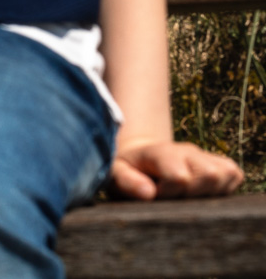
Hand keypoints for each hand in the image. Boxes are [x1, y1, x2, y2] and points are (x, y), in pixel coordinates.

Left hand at [108, 139, 243, 198]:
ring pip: (225, 175)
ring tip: (187, 195)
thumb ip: (128, 182)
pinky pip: (234, 174)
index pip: (180, 176)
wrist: (141, 157)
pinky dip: (224, 188)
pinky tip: (203, 192)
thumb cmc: (126, 168)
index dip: (169, 193)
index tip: (156, 196)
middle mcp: (186, 151)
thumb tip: (149, 193)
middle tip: (174, 197)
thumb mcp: (115, 173)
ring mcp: (204, 156)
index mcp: (160, 152)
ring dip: (209, 192)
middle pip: (209, 176)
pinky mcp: (218, 163)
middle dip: (193, 195)